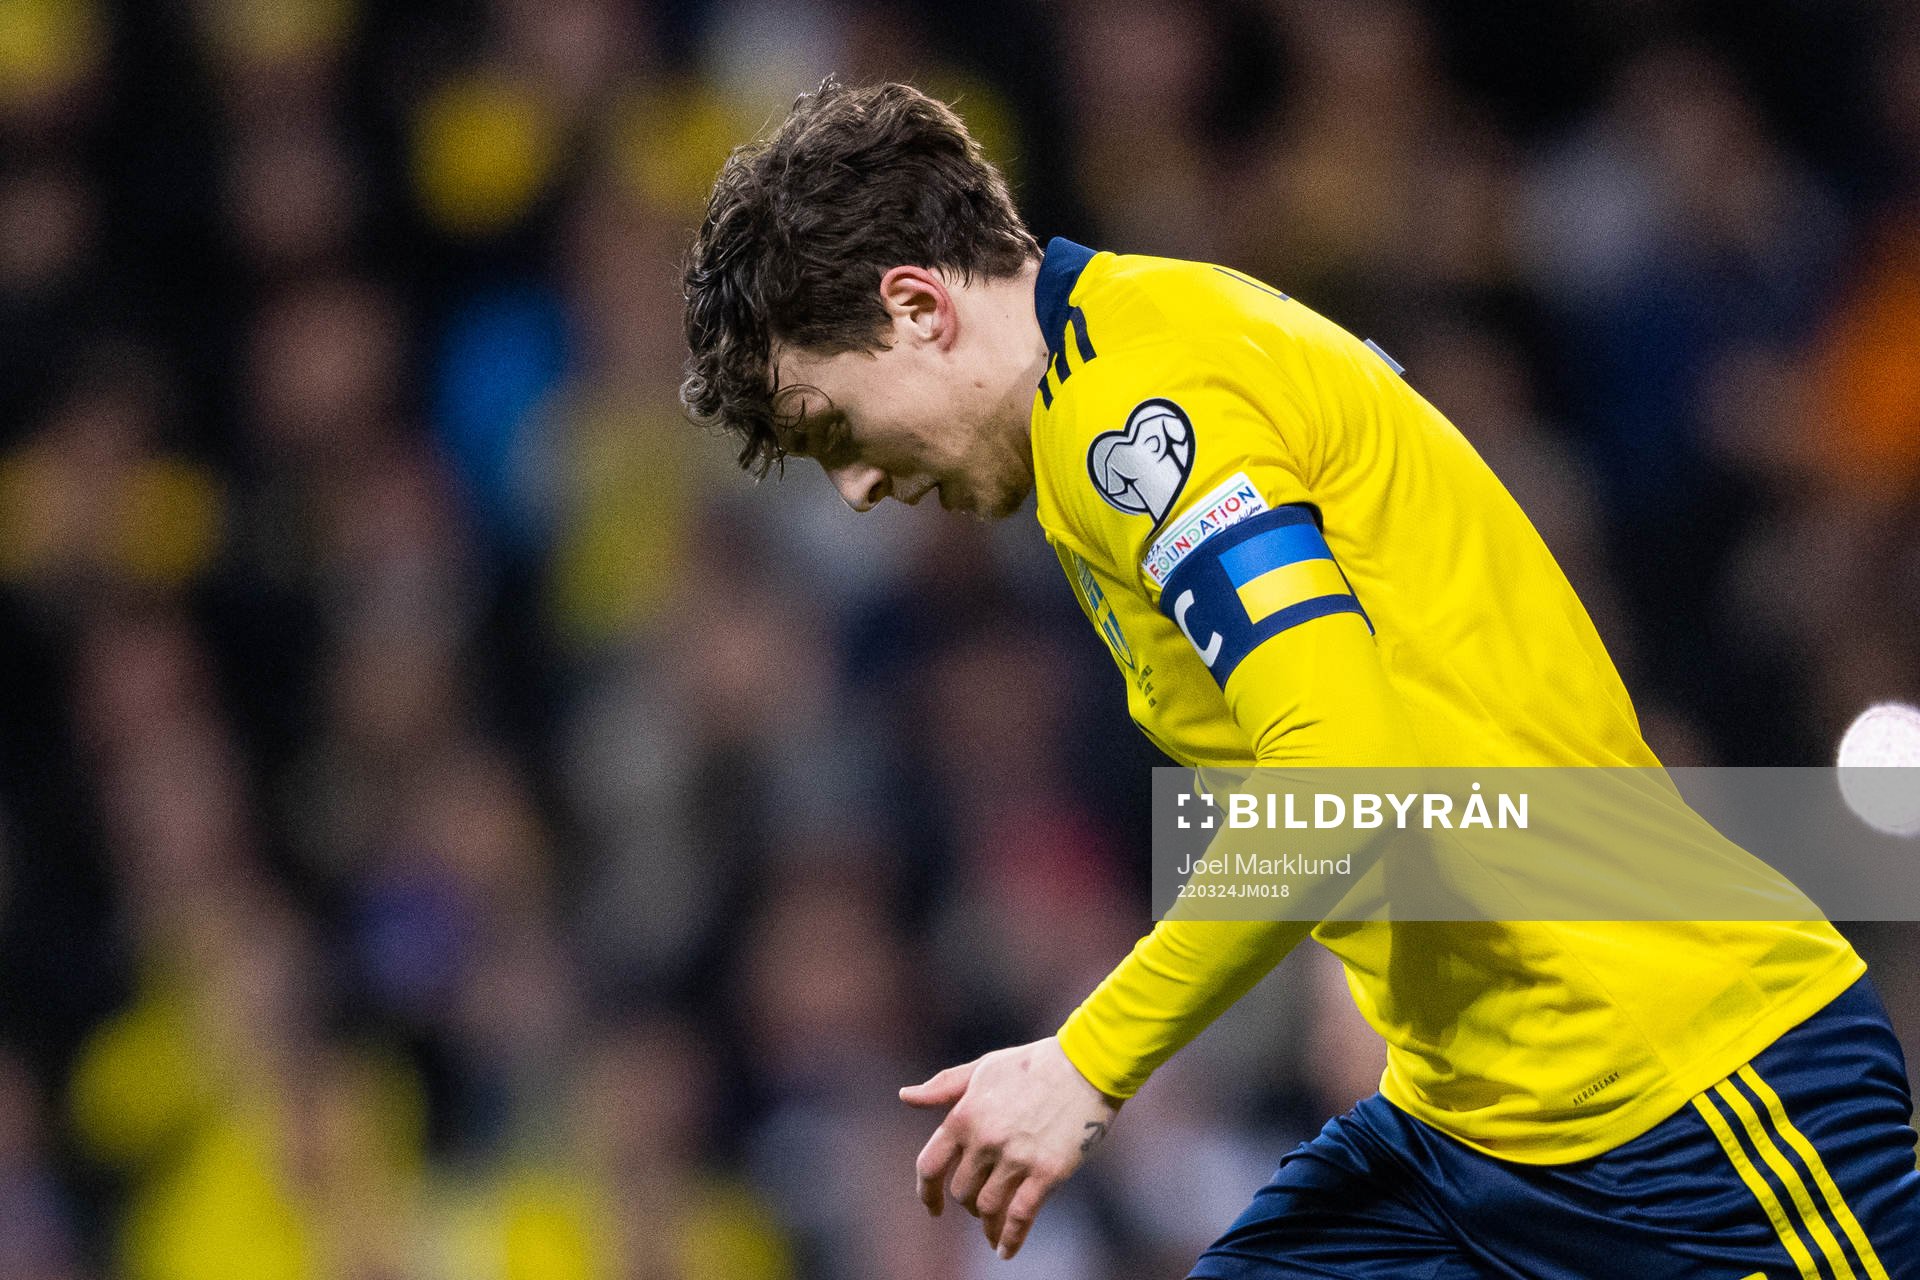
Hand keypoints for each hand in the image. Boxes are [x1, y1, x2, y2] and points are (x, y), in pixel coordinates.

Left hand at [899, 1036, 1120, 1259]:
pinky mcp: (1047, 1172)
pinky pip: (1021, 1216)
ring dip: (987, 1223)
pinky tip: (1005, 1251)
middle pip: (962, 1191)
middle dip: (967, 1202)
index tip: (932, 1207)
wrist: (1087, 1064)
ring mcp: (1016, 1158)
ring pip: (988, 1207)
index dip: (927, 1192)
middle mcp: (985, 1140)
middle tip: (979, 1205)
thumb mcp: (983, 1068)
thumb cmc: (1033, 1063)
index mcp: (964, 1115)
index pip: (931, 1166)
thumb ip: (943, 1086)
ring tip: (992, 1229)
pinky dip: (1010, 1239)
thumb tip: (905, 1097)